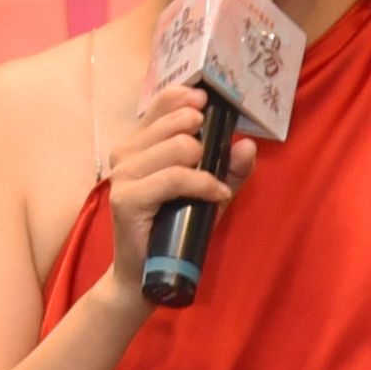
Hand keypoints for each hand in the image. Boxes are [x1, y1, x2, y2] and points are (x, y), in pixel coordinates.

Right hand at [88, 74, 238, 316]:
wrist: (147, 273)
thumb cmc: (176, 228)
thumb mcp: (209, 193)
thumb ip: (230, 169)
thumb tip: (247, 144)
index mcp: (140, 143)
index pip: (163, 101)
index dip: (189, 97)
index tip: (208, 106)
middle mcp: (126, 152)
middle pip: (178, 121)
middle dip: (204, 140)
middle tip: (208, 165)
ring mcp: (123, 174)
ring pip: (178, 147)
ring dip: (205, 167)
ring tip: (213, 187)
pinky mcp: (126, 198)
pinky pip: (175, 178)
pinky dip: (202, 185)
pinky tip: (215, 196)